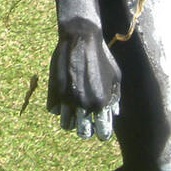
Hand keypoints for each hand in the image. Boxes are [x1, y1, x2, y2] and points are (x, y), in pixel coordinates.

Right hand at [47, 17, 121, 140]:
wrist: (81, 38)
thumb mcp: (116, 76)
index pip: (103, 132)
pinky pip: (54, 110)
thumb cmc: (102, 56)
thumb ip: (115, 98)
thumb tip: (113, 113)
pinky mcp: (54, 90)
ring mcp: (67, 98)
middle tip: (85, 120)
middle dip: (85, 128)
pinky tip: (63, 97)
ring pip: (66, 125)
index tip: (100, 127)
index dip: (102, 132)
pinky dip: (58, 107)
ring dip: (70, 120)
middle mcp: (84, 104)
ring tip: (74, 110)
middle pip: (83, 133)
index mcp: (102, 102)